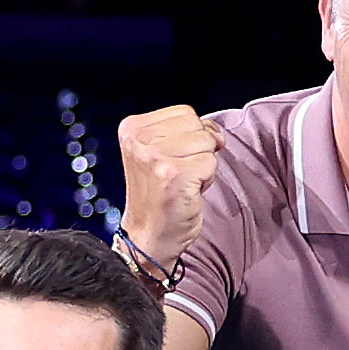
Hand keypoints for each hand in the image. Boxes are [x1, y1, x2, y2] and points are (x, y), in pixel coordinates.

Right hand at [115, 101, 222, 263]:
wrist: (148, 236)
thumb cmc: (159, 195)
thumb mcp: (161, 152)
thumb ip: (186, 132)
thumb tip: (216, 130)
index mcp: (132, 127)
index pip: (185, 112)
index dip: (192, 136)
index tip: (175, 160)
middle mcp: (139, 138)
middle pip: (197, 126)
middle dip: (199, 150)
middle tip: (179, 174)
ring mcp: (154, 156)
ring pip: (206, 144)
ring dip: (203, 166)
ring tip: (182, 183)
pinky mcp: (172, 174)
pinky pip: (210, 163)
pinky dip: (206, 180)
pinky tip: (187, 192)